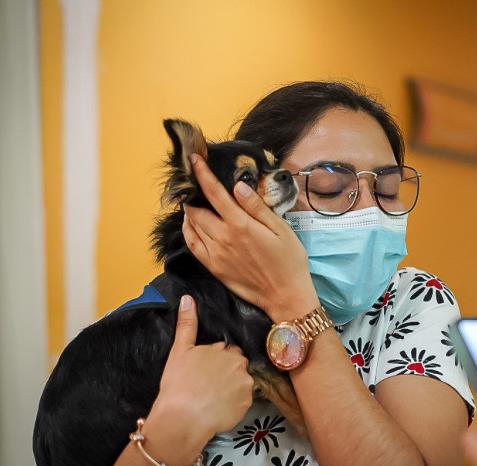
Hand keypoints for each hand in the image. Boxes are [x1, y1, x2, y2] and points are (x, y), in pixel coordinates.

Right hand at [143, 295, 253, 463]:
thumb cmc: (178, 384)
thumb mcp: (179, 351)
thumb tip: (187, 298)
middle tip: (208, 385)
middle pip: (237, 367)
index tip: (205, 372)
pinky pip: (243, 403)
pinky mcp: (247, 405)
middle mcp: (239, 365)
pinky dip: (234, 406)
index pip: (227, 352)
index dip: (217, 362)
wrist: (183, 418)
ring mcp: (245, 385)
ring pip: (241, 384)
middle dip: (227, 373)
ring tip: (212, 399)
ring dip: (232, 389)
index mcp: (224, 350)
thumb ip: (186, 324)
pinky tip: (217, 409)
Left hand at [182, 155, 317, 321]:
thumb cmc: (289, 260)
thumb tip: (238, 186)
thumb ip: (257, 207)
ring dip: (188, 210)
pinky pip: (192, 244)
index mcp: (240, 224)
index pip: (214, 193)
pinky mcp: (213, 267)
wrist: (285, 295)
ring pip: (191, 226)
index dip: (202, 174)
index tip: (194, 159)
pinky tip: (192, 224)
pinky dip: (188, 230)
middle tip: (193, 181)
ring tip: (193, 200)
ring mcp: (215, 254)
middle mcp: (223, 238)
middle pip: (195, 208)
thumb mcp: (280, 229)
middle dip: (191, 191)